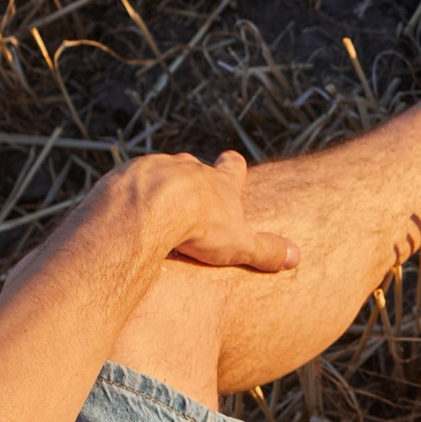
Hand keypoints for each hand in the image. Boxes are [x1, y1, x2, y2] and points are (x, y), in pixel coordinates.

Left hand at [125, 151, 299, 272]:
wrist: (149, 208)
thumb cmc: (199, 226)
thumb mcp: (241, 245)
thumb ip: (267, 251)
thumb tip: (296, 257)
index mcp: (218, 183)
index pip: (232, 166)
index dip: (234, 167)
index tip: (233, 164)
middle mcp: (188, 167)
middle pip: (192, 166)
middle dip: (192, 179)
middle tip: (189, 198)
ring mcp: (154, 167)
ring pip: (158, 172)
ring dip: (157, 188)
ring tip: (153, 210)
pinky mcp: (124, 175)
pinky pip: (127, 182)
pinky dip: (129, 195)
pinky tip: (125, 214)